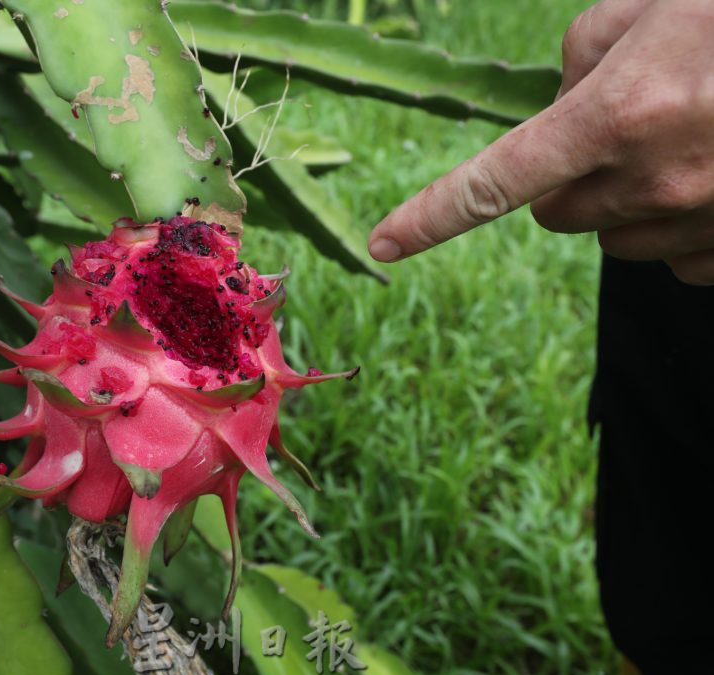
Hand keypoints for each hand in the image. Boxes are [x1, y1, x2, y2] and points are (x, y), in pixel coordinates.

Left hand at [367, 0, 713, 285]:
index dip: (431, 216)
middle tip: (615, 126)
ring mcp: (701, 226)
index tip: (383, 246)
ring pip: (612, 238)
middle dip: (564, 178)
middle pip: (554, 214)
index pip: (494, 182)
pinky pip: (673, 259)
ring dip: (624, 199)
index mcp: (616, 117)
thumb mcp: (652, 5)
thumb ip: (585, 49)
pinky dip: (677, 225)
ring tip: (686, 137)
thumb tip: (564, 98)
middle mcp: (651, 184)